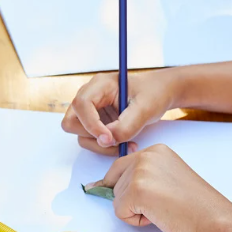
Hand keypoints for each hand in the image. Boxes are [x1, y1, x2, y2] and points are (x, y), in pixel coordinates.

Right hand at [62, 70, 181, 153]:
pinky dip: (105, 146)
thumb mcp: (145, 109)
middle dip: (92, 136)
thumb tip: (106, 140)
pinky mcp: (95, 122)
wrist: (158, 94)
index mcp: (99, 85)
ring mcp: (90, 110)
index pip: (81, 105)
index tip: (109, 138)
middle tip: (116, 142)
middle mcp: (89, 96)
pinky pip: (91, 139)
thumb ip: (126, 125)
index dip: (91, 124)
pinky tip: (124, 143)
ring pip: (80, 134)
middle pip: (72, 122)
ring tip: (126, 144)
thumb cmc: (153, 94)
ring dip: (100, 145)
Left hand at [83, 144, 231, 231]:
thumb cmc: (196, 206)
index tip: (120, 193)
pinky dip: (135, 221)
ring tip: (162, 210)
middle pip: (115, 182)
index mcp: (155, 151)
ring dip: (134, 211)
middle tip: (159, 205)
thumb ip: (144, 176)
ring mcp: (140, 172)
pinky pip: (119, 211)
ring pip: (116, 198)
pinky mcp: (137, 191)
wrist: (214, 220)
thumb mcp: (168, 178)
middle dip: (130, 199)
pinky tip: (158, 216)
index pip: (120, 166)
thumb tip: (102, 185)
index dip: (118, 184)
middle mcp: (146, 156)